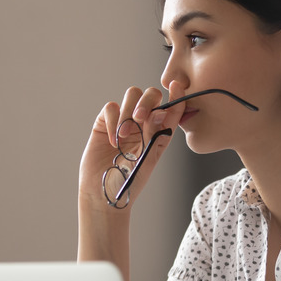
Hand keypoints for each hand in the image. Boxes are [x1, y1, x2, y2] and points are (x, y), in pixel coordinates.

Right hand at [78, 84, 185, 209]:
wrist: (103, 193)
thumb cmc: (130, 181)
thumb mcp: (148, 159)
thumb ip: (155, 135)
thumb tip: (161, 112)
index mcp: (160, 132)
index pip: (171, 108)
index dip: (176, 96)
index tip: (177, 87)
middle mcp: (143, 123)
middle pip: (151, 95)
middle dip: (147, 102)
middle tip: (140, 118)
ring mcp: (124, 121)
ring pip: (131, 95)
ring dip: (129, 110)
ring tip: (124, 134)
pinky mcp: (105, 123)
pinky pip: (111, 107)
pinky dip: (112, 120)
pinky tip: (112, 140)